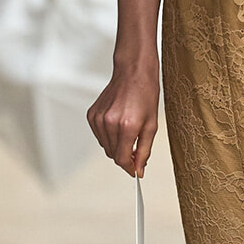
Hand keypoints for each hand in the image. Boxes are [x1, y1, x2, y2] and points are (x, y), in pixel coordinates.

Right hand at [87, 52, 159, 176]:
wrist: (133, 73)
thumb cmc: (145, 95)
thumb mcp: (152, 125)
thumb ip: (145, 150)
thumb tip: (139, 170)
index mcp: (127, 126)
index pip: (122, 159)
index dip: (130, 167)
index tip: (135, 171)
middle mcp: (109, 123)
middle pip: (113, 155)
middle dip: (125, 156)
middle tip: (136, 147)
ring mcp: (98, 119)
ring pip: (105, 147)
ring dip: (117, 145)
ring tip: (128, 130)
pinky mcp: (91, 115)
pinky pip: (99, 136)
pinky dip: (109, 136)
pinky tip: (118, 124)